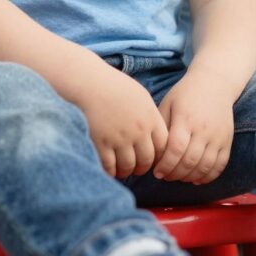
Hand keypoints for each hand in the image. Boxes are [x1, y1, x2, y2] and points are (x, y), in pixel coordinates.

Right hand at [73, 65, 168, 179]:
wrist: (91, 84)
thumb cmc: (115, 87)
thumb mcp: (141, 97)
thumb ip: (151, 116)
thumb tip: (156, 134)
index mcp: (151, 118)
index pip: (164, 146)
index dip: (159, 156)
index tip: (152, 158)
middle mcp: (138, 130)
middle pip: (147, 160)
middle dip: (143, 168)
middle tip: (137, 169)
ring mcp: (120, 138)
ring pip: (129, 166)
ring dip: (126, 172)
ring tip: (123, 171)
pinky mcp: (101, 143)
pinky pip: (109, 166)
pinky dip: (110, 172)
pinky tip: (109, 170)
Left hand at [154, 70, 236, 183]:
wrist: (215, 83)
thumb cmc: (186, 94)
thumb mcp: (168, 104)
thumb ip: (161, 128)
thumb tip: (153, 153)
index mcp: (185, 119)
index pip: (175, 149)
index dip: (165, 165)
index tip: (156, 172)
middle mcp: (203, 129)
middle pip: (190, 161)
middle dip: (174, 174)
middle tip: (165, 176)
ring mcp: (218, 136)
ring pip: (205, 166)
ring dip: (190, 177)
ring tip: (179, 177)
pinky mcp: (227, 140)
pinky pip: (220, 164)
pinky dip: (208, 176)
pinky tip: (196, 179)